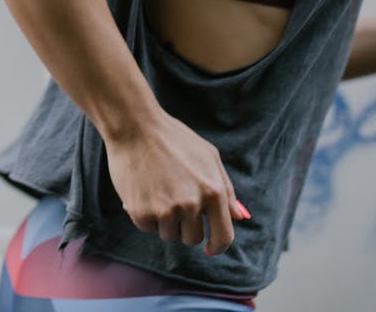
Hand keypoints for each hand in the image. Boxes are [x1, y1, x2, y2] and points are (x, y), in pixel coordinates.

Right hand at [104, 111, 250, 255]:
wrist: (136, 127)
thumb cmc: (174, 139)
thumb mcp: (209, 157)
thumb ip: (226, 189)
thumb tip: (240, 216)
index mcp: (213, 191)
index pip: (223, 237)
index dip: (217, 246)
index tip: (209, 248)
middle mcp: (191, 204)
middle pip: (192, 238)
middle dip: (185, 227)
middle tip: (174, 202)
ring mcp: (165, 210)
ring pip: (169, 235)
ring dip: (165, 221)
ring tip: (157, 192)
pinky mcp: (142, 213)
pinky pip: (148, 228)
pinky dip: (146, 215)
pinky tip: (143, 192)